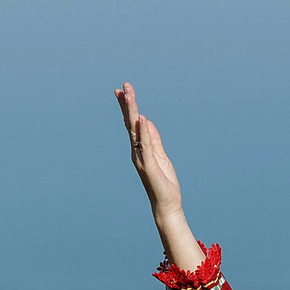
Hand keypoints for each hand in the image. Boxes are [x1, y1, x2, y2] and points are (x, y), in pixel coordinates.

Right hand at [114, 83, 182, 216]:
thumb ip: (153, 139)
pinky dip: (144, 132)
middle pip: (130, 123)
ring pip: (135, 131)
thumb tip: (146, 121)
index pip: (132, 123)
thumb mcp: (160, 155)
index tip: (123, 90)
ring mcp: (141, 157)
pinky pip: (146, 145)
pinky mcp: (148, 165)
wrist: (166, 203)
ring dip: (132, 112)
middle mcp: (136, 150)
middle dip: (127, 104)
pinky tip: (142, 119)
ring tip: (129, 95)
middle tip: (124, 86)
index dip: (128, 107)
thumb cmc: (164, 181)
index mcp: (139, 147)